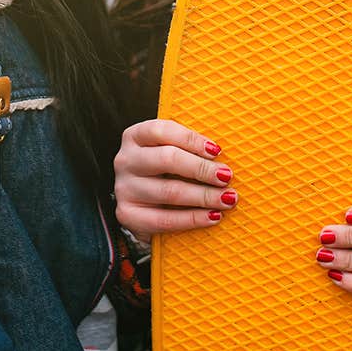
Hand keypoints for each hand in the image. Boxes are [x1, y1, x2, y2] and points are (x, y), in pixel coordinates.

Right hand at [112, 119, 236, 241]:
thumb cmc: (165, 171)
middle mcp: (125, 160)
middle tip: (226, 176)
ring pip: (169, 191)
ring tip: (227, 199)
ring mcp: (124, 188)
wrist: (143, 206)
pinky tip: (213, 217)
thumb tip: (221, 154)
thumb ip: (189, 149)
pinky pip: (164, 219)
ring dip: (203, 196)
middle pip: (166, 159)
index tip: (216, 151)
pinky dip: (193, 219)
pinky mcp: (128, 215)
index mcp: (135, 136)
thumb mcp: (171, 152)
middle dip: (201, 169)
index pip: (161, 131)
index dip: (191, 139)